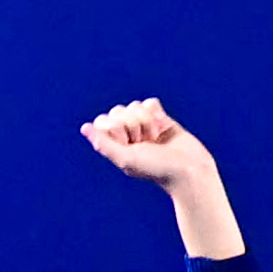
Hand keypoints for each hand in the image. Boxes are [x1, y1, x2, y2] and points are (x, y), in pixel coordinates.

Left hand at [80, 96, 215, 187]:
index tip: (126, 143)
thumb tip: (84, 127)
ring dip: (146, 121)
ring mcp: (142, 125)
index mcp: (113, 144)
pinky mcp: (160, 118)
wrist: (188, 169)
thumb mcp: (125, 159)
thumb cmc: (155, 168)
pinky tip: (162, 127)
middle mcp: (125, 134)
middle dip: (132, 125)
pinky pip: (150, 102)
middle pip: (118, 111)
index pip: (103, 121)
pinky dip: (156, 112)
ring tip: (154, 139)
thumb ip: (103, 143)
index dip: (114, 127)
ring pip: (135, 106)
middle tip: (143, 142)